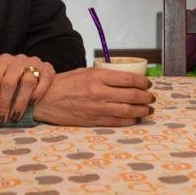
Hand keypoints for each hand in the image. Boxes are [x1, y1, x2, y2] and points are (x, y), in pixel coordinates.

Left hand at [0, 54, 54, 123]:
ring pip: (27, 83)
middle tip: (1, 119)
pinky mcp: (48, 68)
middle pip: (9, 82)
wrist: (33, 73)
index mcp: (2, 60)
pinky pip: (44, 80)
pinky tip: (32, 104)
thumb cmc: (8, 77)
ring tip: (15, 117)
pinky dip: (38, 93)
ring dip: (20, 103)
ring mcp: (34, 62)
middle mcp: (18, 59)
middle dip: (4, 104)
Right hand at [32, 67, 154, 126]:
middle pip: (132, 95)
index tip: (148, 84)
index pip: (128, 79)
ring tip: (148, 109)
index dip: (143, 82)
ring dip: (142, 110)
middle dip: (146, 97)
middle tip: (152, 98)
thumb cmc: (64, 84)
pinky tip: (136, 118)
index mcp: (97, 76)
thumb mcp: (85, 72)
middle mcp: (99, 92)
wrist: (44, 100)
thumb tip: (125, 79)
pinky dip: (130, 121)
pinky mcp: (93, 120)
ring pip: (127, 110)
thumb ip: (104, 75)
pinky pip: (117, 122)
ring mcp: (96, 108)